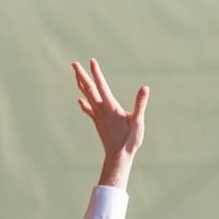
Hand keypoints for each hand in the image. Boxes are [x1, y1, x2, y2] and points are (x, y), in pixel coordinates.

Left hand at [72, 59, 149, 188]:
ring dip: (81, 85)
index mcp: (110, 107)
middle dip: (82, 75)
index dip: (96, 73)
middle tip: (74, 63)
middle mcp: (101, 110)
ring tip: (76, 75)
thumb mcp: (138, 121)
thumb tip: (145, 88)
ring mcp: (98, 116)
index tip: (91, 61)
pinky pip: (89, 110)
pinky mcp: (98, 123)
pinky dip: (84, 103)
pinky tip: (80, 100)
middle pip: (89, 89)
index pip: (101, 86)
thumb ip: (140, 104)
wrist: (118, 157)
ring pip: (87, 97)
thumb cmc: (129, 140)